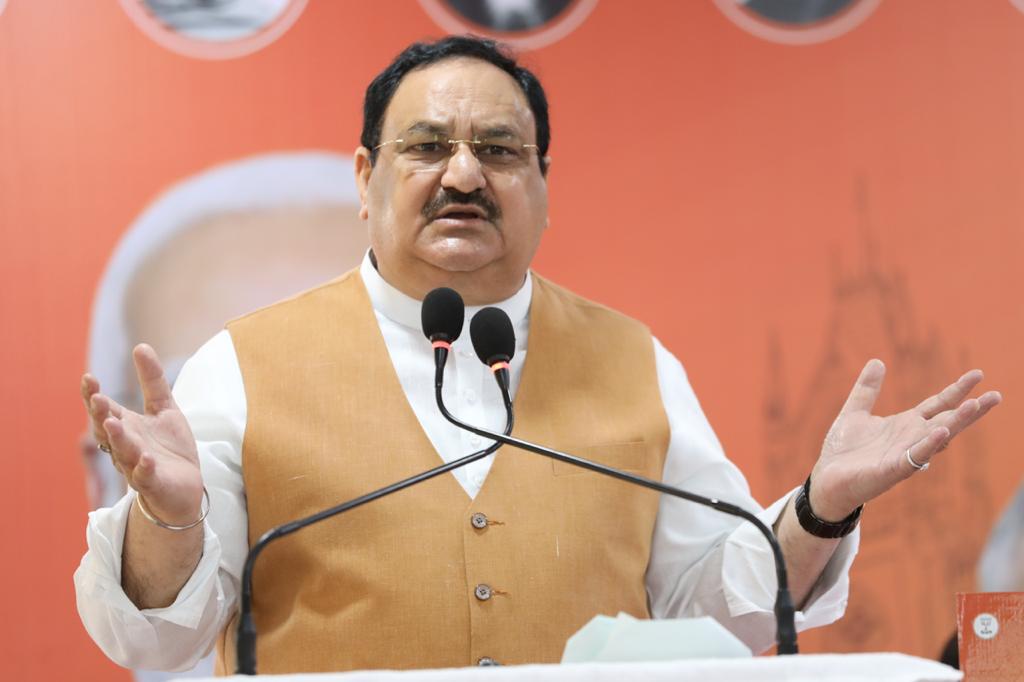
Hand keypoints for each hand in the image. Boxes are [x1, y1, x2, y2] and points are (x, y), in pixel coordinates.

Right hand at [80, 344, 202, 524]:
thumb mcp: (165, 408)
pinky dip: (145, 467)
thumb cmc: (169, 448)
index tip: (88, 377)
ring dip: (118, 438)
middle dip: (100, 415)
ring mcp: (136, 466)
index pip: (103, 409)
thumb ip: (153, 380)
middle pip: (106, 431)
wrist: (184, 487)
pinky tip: (147, 458)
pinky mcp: (153, 483)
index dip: (93, 395)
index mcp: (125, 427)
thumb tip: (140, 346)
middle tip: (97, 399)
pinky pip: (146, 476)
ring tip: (113, 423)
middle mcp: (125, 446)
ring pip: (122, 452)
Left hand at [808, 359, 1000, 520]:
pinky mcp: (891, 471)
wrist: (827, 480)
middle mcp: (910, 439)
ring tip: (975, 406)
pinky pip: (913, 458)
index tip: (979, 374)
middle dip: (971, 410)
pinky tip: (942, 434)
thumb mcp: (855, 412)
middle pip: (946, 421)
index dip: (957, 390)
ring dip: (955, 424)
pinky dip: (928, 446)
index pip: (938, 404)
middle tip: (996, 396)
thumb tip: (878, 361)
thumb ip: (867, 389)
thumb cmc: (844, 450)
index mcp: (905, 425)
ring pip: (936, 438)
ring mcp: (904, 456)